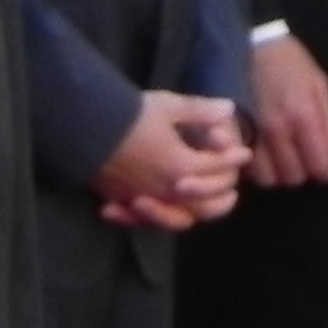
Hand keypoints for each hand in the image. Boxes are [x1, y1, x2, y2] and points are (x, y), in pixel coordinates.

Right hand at [95, 92, 249, 230]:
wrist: (85, 128)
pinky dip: (159, 219)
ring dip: (199, 213)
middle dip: (224, 191)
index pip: (218, 167)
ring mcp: (146, 200)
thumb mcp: (168, 106)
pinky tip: (163, 213)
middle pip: (207, 202)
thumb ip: (200, 111)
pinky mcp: (125, 202)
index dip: (233, 158)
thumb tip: (229, 110)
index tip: (242, 153)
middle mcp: (168, 190)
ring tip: (207, 206)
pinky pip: (148, 221)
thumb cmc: (129, 115)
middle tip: (233, 185)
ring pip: (182, 219)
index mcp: (183, 166)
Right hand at [245, 33, 327, 187]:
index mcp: (302, 116)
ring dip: (278, 174)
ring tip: (282, 160)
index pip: (319, 166)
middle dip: (302, 173)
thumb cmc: (290, 62)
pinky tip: (263, 157)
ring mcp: (252, 134)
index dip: (326, 172)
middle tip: (302, 160)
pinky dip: (257, 169)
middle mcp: (277, 130)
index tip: (325, 167)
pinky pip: (246, 168)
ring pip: (268, 178)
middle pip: (293, 177)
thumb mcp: (319, 83)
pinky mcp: (234, 134)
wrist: (251, 43)